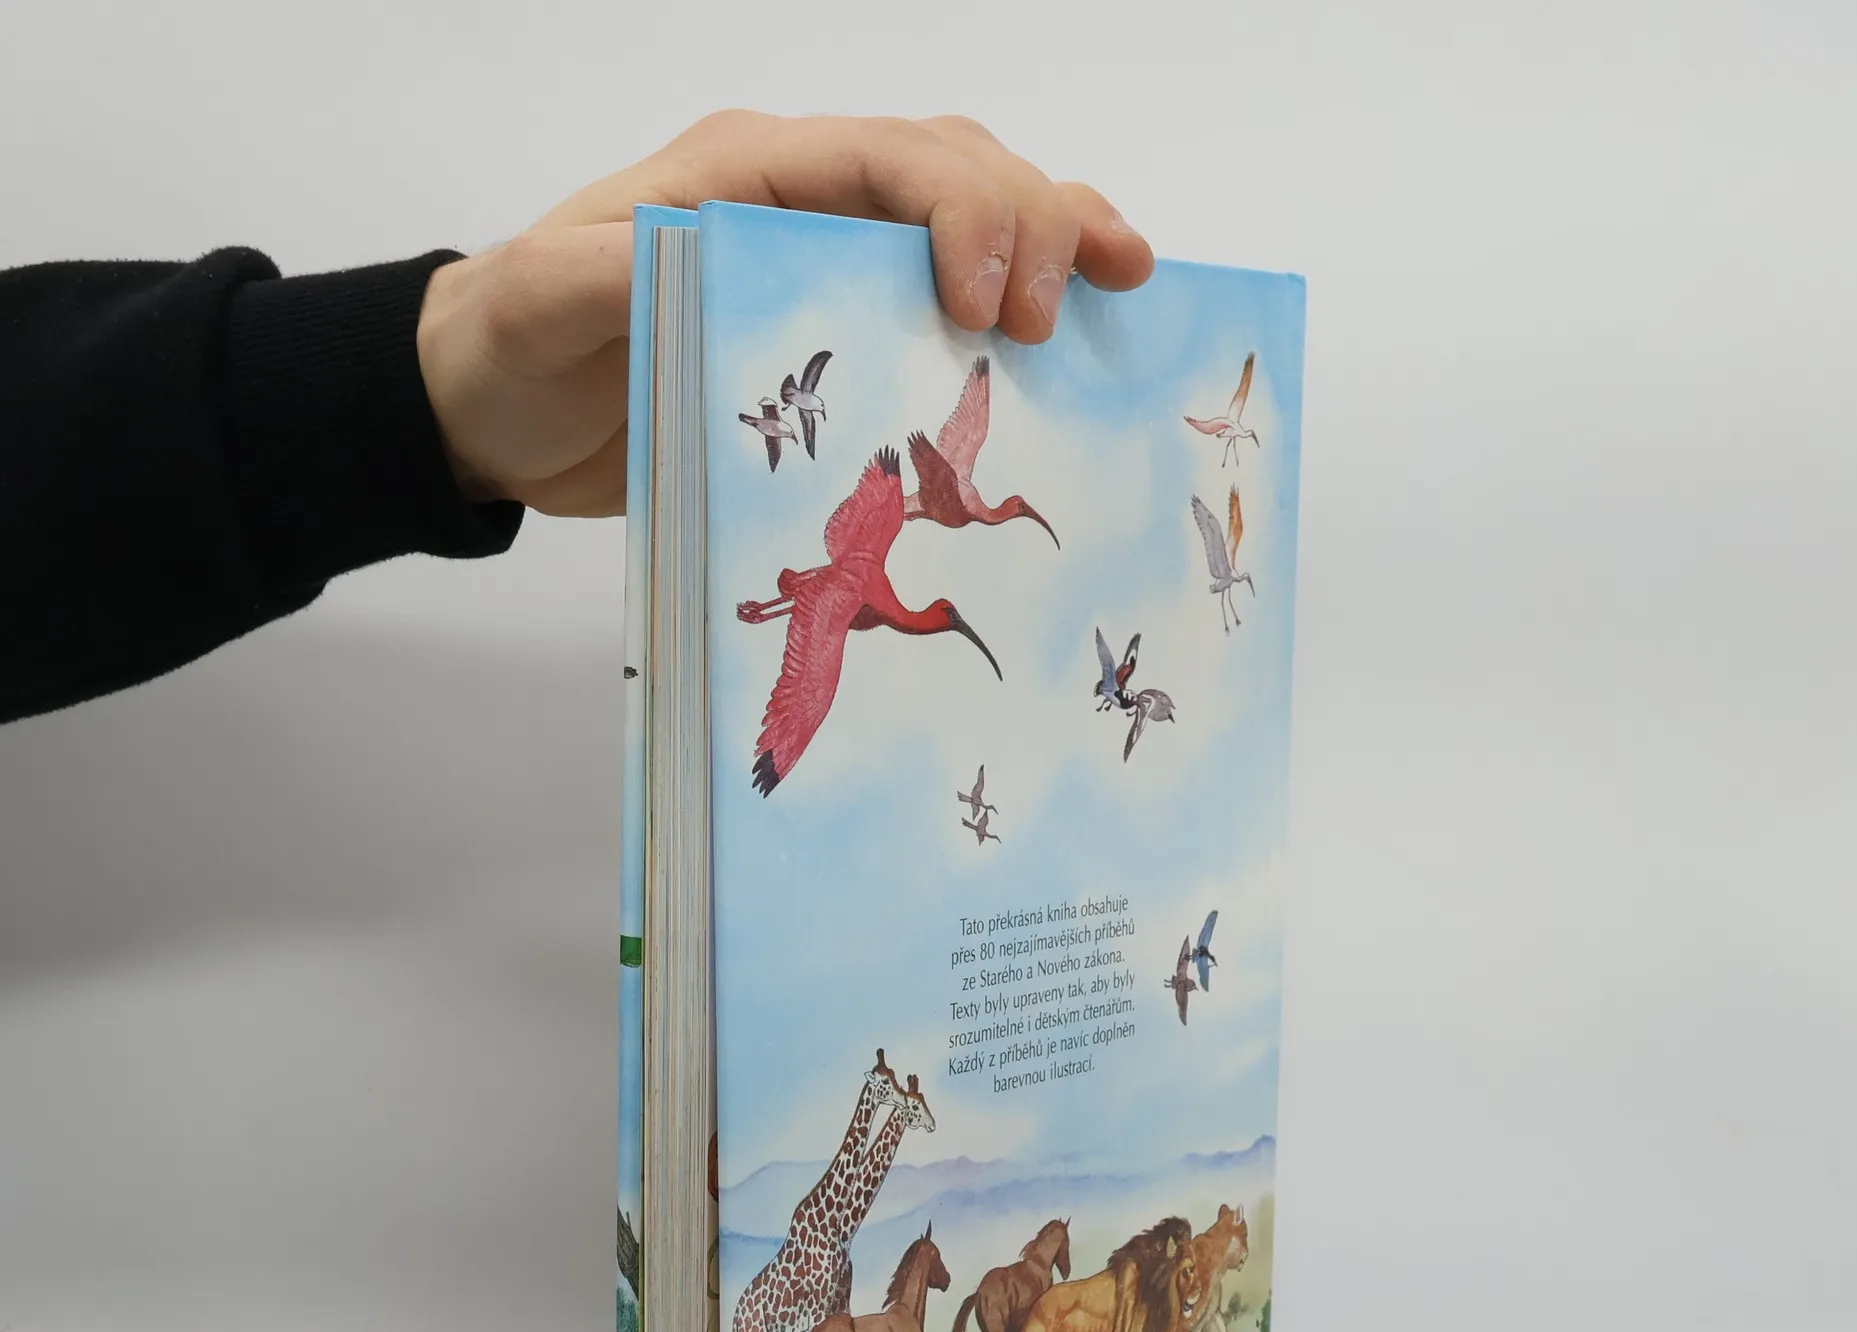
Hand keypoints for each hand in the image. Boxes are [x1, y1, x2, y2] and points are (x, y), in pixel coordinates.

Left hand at [416, 112, 1154, 516]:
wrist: (494, 414)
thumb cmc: (515, 352)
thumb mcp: (540, 307)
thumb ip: (610, 276)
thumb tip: (685, 257)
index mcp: (742, 177)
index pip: (880, 157)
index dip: (958, 210)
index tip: (985, 305)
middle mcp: (803, 200)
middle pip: (952, 168)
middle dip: (1026, 226)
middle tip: (1049, 325)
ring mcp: (832, 261)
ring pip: (973, 212)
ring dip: (1054, 241)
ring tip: (1126, 284)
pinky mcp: (845, 329)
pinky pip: (951, 293)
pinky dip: (1026, 296)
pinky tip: (1085, 328)